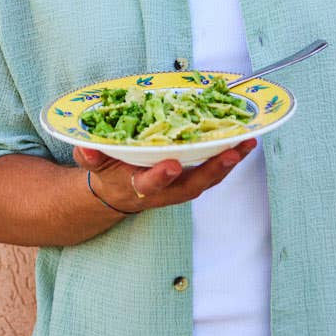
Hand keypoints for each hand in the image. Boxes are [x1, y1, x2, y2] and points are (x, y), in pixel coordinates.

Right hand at [73, 139, 257, 214]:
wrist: (118, 193)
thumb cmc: (108, 174)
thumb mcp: (95, 165)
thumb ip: (91, 156)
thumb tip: (87, 146)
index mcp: (137, 186)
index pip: (148, 184)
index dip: (159, 176)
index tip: (170, 164)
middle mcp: (163, 191)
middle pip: (190, 185)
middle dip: (211, 171)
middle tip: (230, 153)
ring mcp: (180, 187)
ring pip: (207, 179)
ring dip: (228, 163)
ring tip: (248, 143)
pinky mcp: (191, 178)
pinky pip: (213, 171)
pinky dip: (229, 158)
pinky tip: (246, 142)